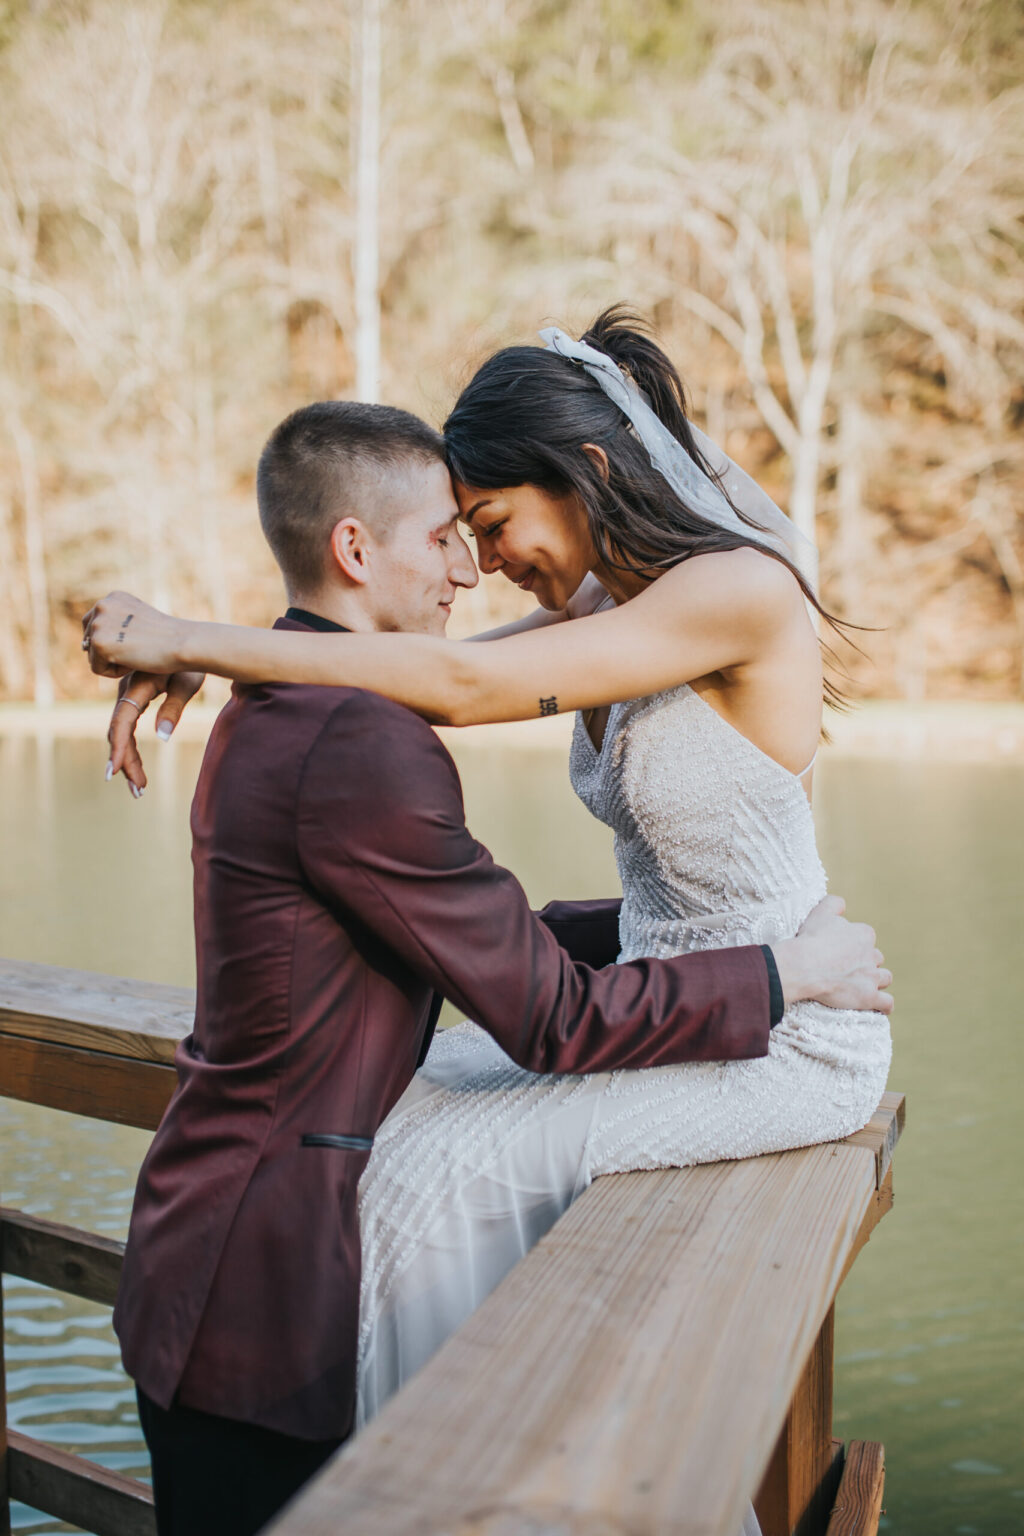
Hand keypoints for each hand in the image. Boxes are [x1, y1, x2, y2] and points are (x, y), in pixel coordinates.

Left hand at [81, 591, 188, 676]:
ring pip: (93, 656)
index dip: (114, 642)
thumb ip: (118, 624)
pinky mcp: (98, 643)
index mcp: (113, 597)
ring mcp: (98, 623)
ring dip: (114, 662)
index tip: (137, 641)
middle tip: (139, 649)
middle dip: (110, 652)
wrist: (182, 643)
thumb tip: (87, 643)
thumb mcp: (140, 621)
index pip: (95, 625)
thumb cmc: (169, 639)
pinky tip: (134, 662)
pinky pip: (98, 669)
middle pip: (90, 641)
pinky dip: (115, 672)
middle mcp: (102, 605)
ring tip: (138, 654)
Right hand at [106, 670, 205, 794]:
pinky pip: (125, 727)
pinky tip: (135, 768)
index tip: (114, 772)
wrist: (188, 641)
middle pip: (119, 733)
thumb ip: (173, 708)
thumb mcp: (187, 683)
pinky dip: (129, 748)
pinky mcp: (133, 699)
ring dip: (128, 760)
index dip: (117, 747)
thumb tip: (162, 737)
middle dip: (126, 763)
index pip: (122, 722)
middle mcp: (127, 692)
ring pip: (121, 733)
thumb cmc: (191, 662)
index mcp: (138, 687)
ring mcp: (128, 696)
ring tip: (139, 788)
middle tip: (139, 792)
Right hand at [772, 895, 893, 1014]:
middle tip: (846, 968)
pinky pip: (886, 1002)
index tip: (841, 950)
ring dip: (876, 980)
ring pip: (884, 978)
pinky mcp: (869, 996)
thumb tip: (842, 904)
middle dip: (866, 962)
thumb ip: (834, 903)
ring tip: (862, 985)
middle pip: (876, 958)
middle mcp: (872, 954)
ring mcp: (872, 977)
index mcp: (864, 934)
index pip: (866, 938)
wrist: (804, 966)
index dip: (854, 944)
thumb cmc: (811, 940)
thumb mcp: (820, 913)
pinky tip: (879, 1006)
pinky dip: (884, 1005)